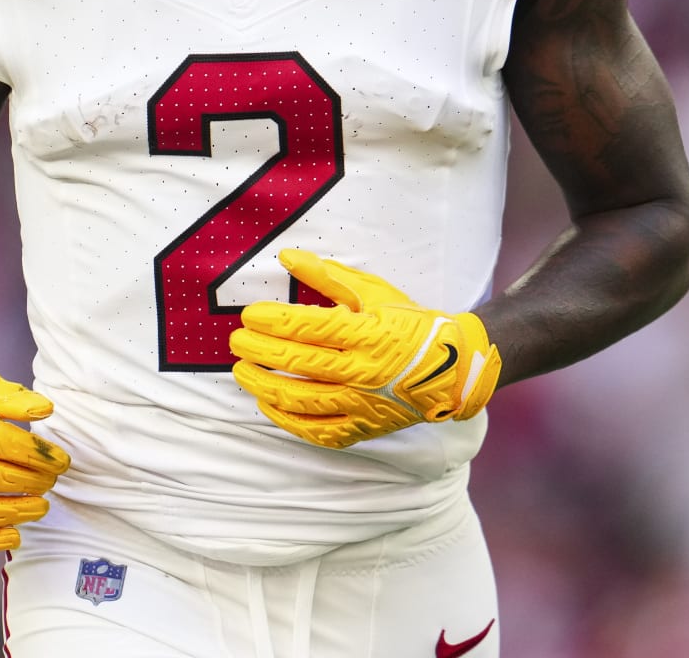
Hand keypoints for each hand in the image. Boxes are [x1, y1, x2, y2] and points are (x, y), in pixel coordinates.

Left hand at [229, 249, 500, 448]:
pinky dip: (287, 420)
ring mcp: (362, 404)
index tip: (250, 315)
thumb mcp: (374, 292)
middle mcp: (363, 371)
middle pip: (297, 362)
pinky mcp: (363, 428)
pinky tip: (267, 404)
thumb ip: (328, 276)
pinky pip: (317, 431)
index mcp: (367, 333)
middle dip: (258, 350)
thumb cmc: (410, 324)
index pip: (308, 328)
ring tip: (242, 371)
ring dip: (264, 385)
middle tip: (235, 341)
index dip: (273, 321)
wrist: (452, 369)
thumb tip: (286, 257)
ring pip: (300, 400)